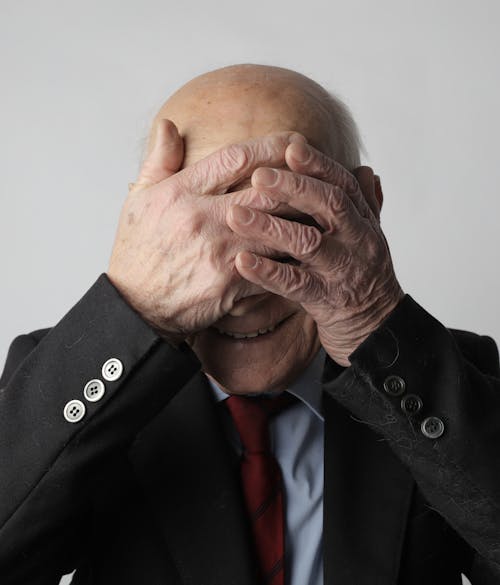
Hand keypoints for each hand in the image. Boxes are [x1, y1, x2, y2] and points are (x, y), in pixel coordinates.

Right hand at [108, 119, 302, 341]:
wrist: (134, 307)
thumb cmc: (138, 252)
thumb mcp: (138, 200)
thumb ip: (158, 160)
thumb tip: (169, 123)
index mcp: (181, 192)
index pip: (235, 159)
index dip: (270, 146)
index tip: (294, 139)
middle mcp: (203, 218)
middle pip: (265, 191)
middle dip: (298, 178)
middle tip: (322, 169)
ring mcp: (219, 252)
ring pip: (276, 229)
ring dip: (303, 219)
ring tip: (327, 209)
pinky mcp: (229, 283)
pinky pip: (271, 267)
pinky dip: (291, 258)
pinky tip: (310, 251)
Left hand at [226, 141, 403, 365]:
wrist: (376, 329)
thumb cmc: (364, 277)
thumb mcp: (371, 237)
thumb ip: (366, 204)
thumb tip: (365, 169)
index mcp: (364, 221)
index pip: (343, 184)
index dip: (318, 164)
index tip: (290, 146)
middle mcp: (357, 241)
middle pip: (328, 205)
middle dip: (294, 187)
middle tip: (258, 176)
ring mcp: (342, 271)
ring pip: (308, 243)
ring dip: (271, 227)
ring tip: (236, 215)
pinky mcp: (326, 301)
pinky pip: (295, 284)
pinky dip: (268, 272)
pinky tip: (241, 262)